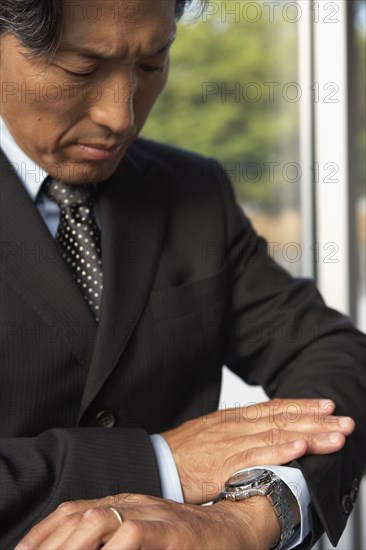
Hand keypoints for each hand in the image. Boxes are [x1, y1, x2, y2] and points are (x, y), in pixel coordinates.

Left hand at [16, 493, 279, 549]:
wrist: (234, 528)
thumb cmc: (189, 539)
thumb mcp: (146, 535)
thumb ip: (116, 539)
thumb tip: (85, 543)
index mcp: (125, 505)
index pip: (74, 510)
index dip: (44, 531)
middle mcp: (134, 504)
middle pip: (80, 514)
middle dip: (50, 541)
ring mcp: (152, 514)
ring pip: (99, 520)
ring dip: (71, 543)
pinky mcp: (170, 530)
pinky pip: (133, 535)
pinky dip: (113, 547)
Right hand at [162, 398, 354, 502]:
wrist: (156, 462)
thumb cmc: (184, 452)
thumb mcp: (213, 434)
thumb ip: (238, 432)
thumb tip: (263, 434)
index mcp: (234, 419)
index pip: (274, 408)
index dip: (302, 407)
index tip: (326, 406)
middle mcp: (236, 426)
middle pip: (282, 419)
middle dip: (316, 421)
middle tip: (344, 421)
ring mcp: (230, 443)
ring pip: (276, 435)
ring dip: (309, 435)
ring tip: (335, 435)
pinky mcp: (223, 464)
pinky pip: (255, 456)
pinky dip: (279, 451)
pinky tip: (299, 449)